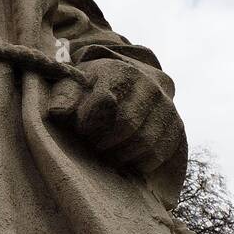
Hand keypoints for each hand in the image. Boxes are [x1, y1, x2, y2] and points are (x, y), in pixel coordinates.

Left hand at [46, 59, 183, 174]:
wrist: (126, 83)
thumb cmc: (91, 88)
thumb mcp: (72, 84)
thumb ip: (63, 96)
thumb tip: (57, 112)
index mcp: (120, 71)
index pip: (105, 104)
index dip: (89, 124)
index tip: (81, 129)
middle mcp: (149, 85)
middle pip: (127, 125)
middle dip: (104, 141)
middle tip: (93, 143)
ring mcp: (166, 105)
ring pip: (145, 142)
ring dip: (121, 154)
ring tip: (106, 151)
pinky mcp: (176, 124)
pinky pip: (160, 153)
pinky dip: (139, 162)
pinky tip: (125, 157)